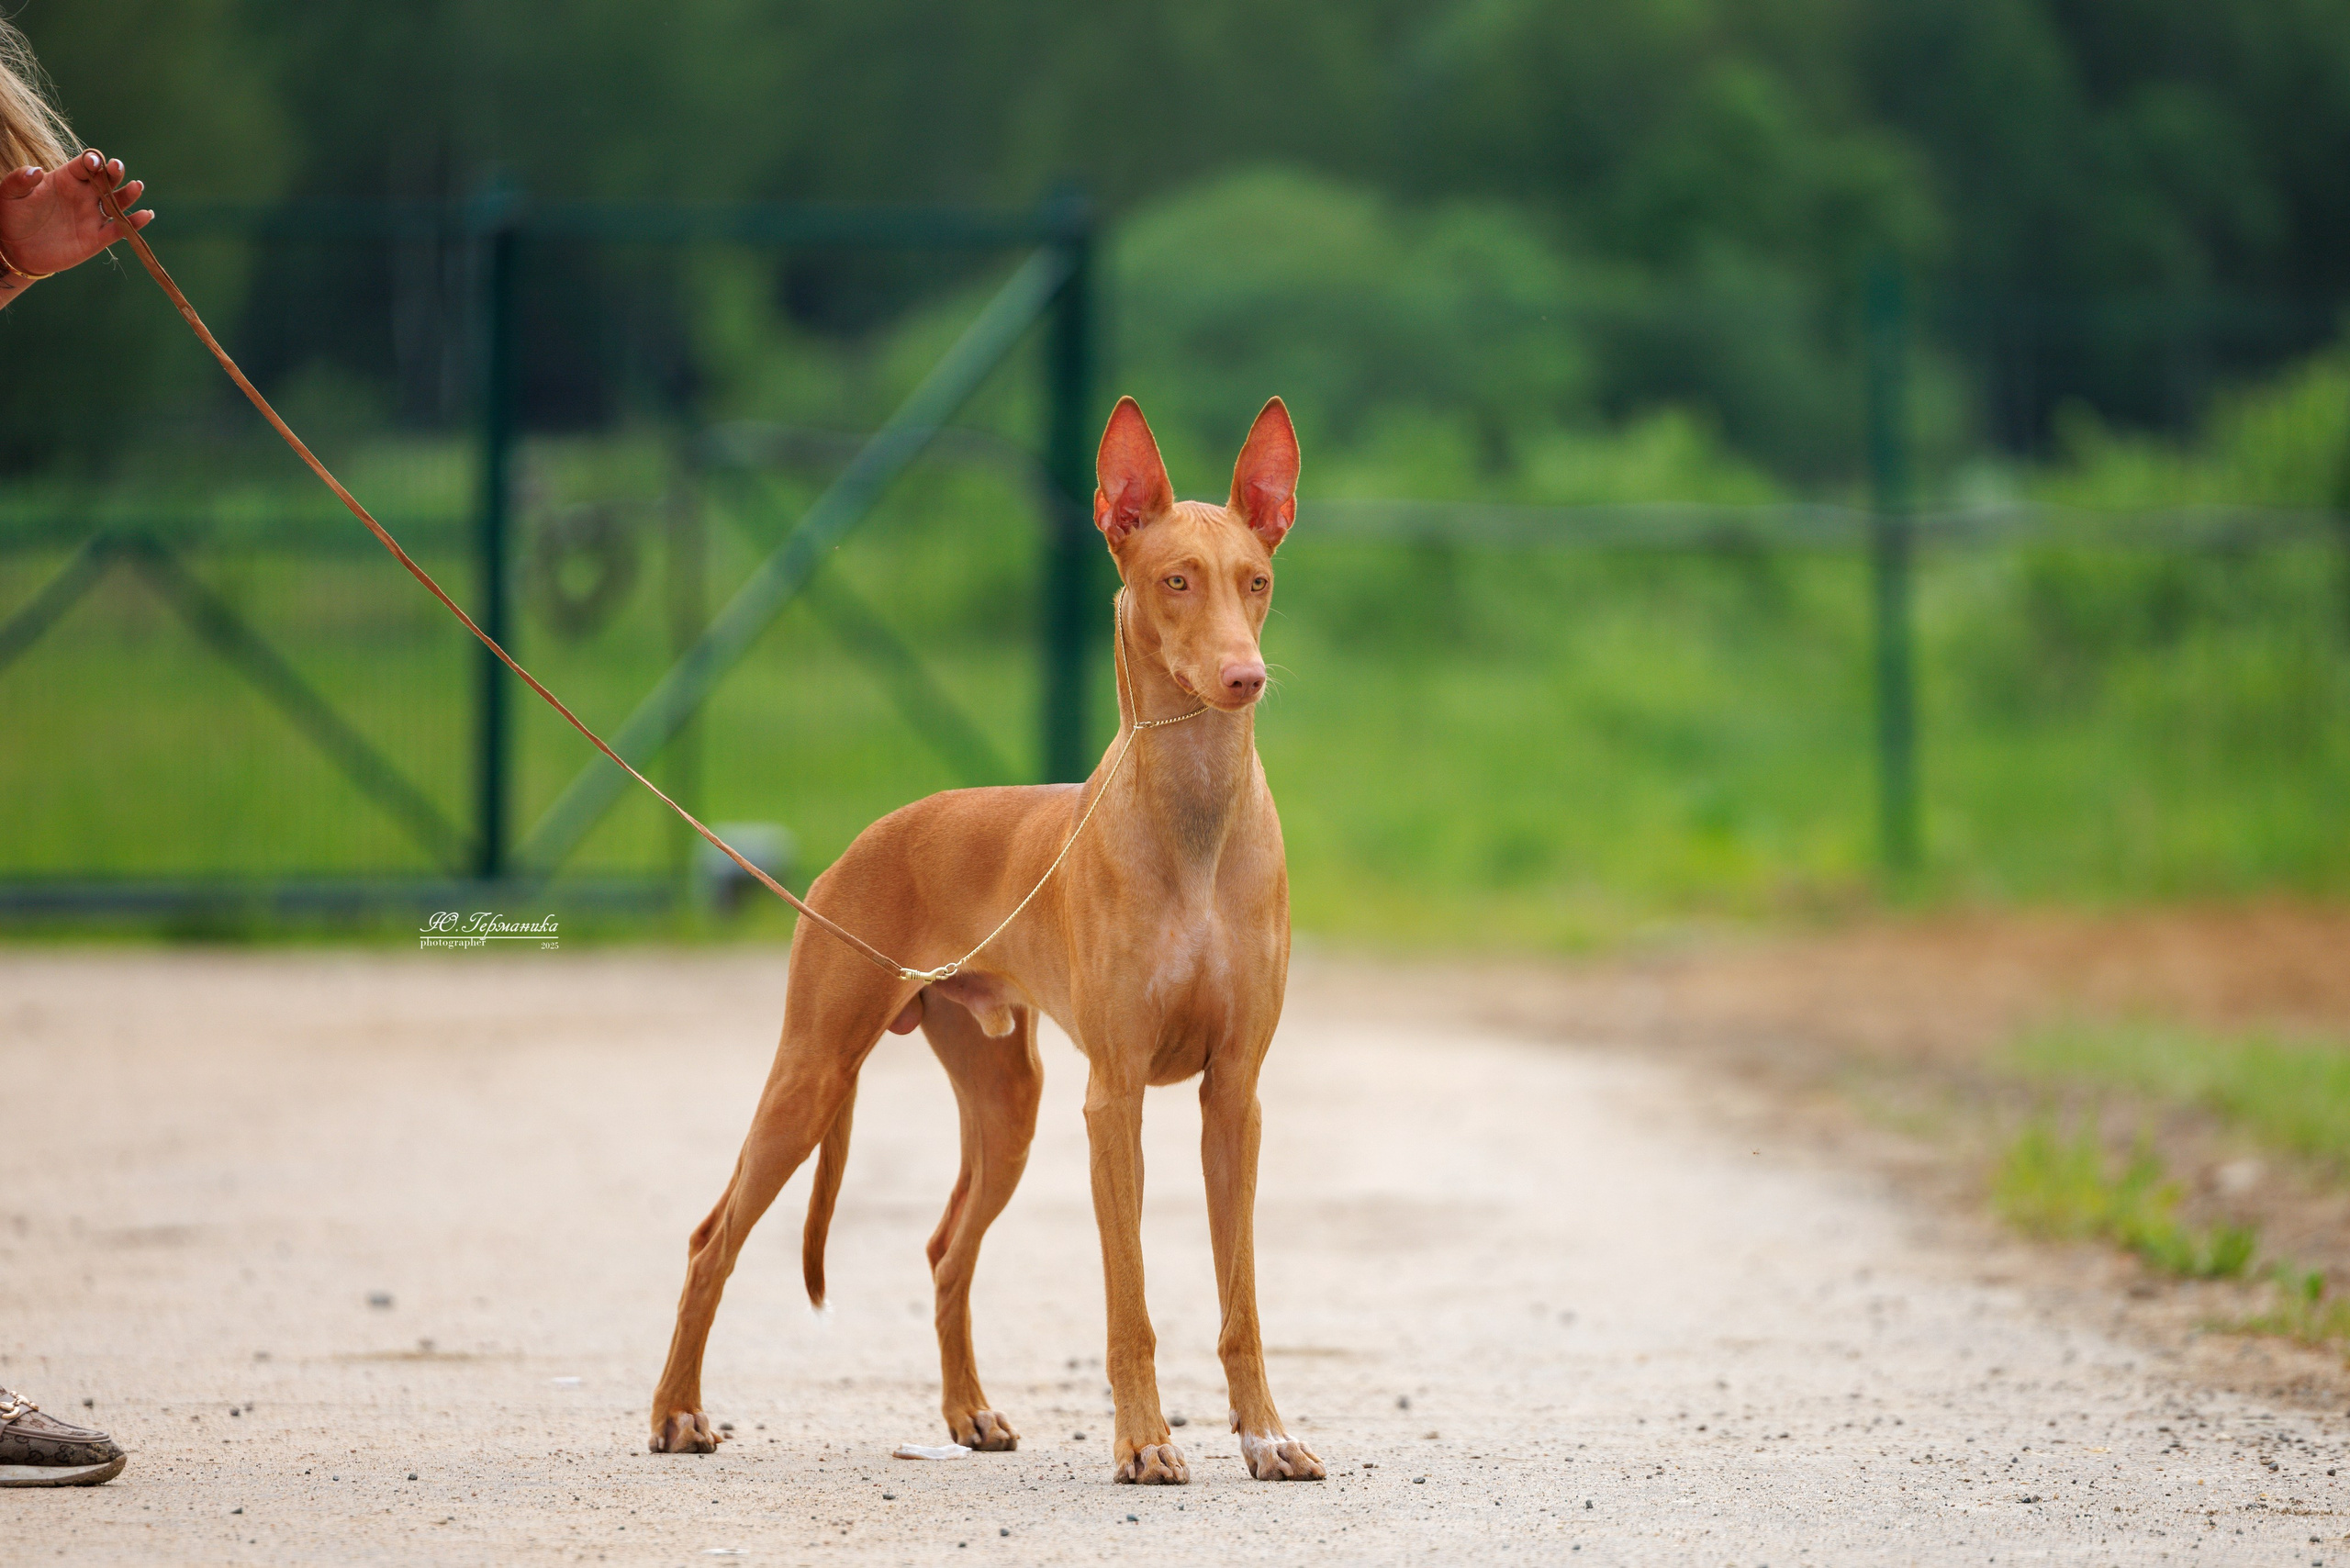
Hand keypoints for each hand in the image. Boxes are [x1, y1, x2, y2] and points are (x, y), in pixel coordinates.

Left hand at [0, 149, 151, 277]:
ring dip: (129, 195)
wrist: (15, 248)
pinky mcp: (97, 238)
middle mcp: (83, 195)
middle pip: (106, 179)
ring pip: (118, 203)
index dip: (92, 160)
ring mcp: (92, 216)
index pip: (85, 165)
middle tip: (117, 168)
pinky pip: (120, 230)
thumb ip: (19, 180)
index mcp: (65, 179)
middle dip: (114, 172)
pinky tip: (145, 215)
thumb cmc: (11, 216)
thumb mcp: (8, 194)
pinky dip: (134, 224)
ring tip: (136, 186)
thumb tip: (36, 171)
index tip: (93, 162)